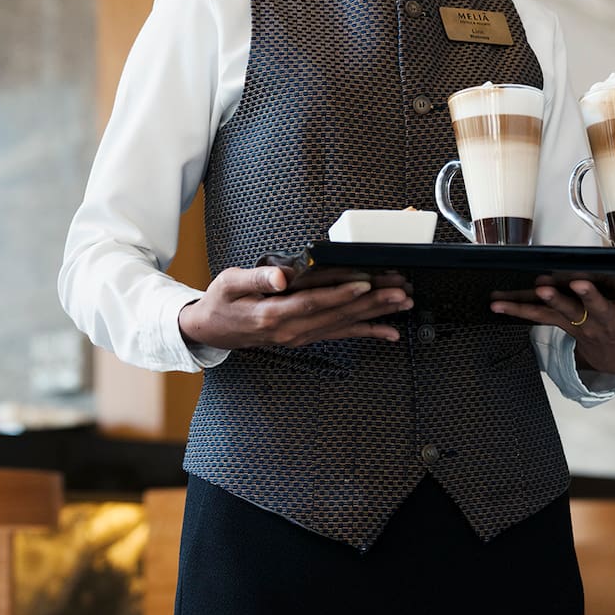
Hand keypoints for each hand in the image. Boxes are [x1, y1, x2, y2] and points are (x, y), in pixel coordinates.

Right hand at [180, 265, 412, 351]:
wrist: (212, 330)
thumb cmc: (221, 301)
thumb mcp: (229, 283)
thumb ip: (256, 278)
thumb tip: (280, 277)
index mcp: (272, 314)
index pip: (312, 302)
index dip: (339, 293)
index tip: (364, 283)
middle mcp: (291, 330)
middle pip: (337, 315)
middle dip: (371, 302)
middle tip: (399, 291)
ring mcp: (300, 336)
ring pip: (344, 325)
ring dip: (376, 315)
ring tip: (402, 304)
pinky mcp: (306, 337)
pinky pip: (339, 335)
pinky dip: (366, 333)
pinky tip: (389, 332)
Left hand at [490, 276, 614, 375]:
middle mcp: (610, 321)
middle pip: (600, 308)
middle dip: (590, 296)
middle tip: (580, 282)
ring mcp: (585, 324)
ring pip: (566, 312)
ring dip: (550, 301)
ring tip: (537, 288)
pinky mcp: (565, 324)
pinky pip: (538, 319)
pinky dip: (517, 311)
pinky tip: (495, 304)